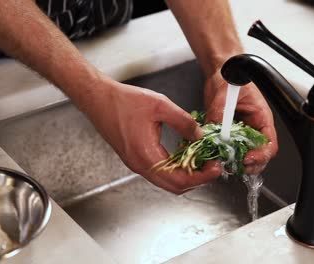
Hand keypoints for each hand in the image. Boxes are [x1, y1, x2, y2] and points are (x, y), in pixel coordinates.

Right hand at [81, 77, 221, 193]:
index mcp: (146, 155)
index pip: (180, 179)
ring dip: (187, 174)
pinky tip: (184, 153)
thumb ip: (184, 122)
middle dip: (198, 178)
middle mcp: (140, 165)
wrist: (98, 99)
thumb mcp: (161, 105)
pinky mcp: (135, 159)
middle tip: (212, 165)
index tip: (216, 167)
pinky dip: (175, 168)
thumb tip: (200, 136)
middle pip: (175, 186)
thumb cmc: (122, 101)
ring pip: (167, 181)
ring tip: (202, 159)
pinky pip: (159, 171)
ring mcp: (136, 164)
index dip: (202, 177)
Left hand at [204, 71, 277, 174]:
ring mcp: (242, 130)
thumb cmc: (231, 76)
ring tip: (225, 163)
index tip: (247, 159)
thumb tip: (214, 131)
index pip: (269, 143)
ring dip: (236, 161)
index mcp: (261, 117)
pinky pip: (229, 147)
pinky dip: (224, 154)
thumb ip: (220, 113)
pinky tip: (216, 155)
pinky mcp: (229, 131)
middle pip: (259, 154)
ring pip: (244, 153)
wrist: (220, 71)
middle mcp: (254, 126)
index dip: (260, 155)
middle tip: (235, 166)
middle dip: (249, 164)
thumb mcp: (224, 94)